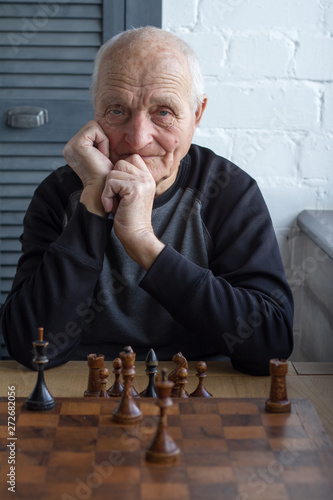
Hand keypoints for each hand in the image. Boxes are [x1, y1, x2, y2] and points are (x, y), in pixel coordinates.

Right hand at [63, 121, 112, 214]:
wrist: (104, 187)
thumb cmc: (106, 175)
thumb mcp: (101, 154)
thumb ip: (97, 142)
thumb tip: (103, 129)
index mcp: (73, 149)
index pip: (91, 130)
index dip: (101, 140)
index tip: (102, 157)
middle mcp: (69, 147)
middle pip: (92, 126)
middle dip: (102, 139)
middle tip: (102, 157)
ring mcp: (70, 145)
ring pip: (93, 126)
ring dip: (103, 141)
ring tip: (101, 156)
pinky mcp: (77, 144)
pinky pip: (95, 130)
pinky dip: (103, 142)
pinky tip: (101, 155)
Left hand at [101, 154, 164, 268]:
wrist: (136, 236)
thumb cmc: (130, 218)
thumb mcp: (130, 195)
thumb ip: (126, 180)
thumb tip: (112, 167)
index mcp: (148, 178)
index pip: (132, 158)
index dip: (120, 171)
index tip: (118, 189)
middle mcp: (147, 178)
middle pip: (120, 163)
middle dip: (112, 181)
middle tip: (116, 198)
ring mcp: (141, 182)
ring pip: (113, 172)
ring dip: (108, 190)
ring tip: (115, 204)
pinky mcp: (134, 188)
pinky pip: (111, 183)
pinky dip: (107, 196)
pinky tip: (113, 208)